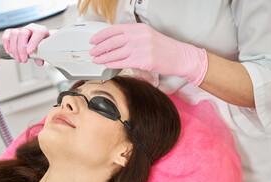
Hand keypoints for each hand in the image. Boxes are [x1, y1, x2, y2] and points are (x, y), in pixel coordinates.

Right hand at [2, 23, 49, 65]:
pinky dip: (6, 43)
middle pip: (23, 34)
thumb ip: (42, 55)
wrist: (40, 40)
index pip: (37, 33)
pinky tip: (9, 52)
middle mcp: (30, 28)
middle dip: (22, 49)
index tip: (30, 52)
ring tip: (18, 59)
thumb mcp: (45, 50)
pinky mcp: (13, 32)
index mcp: (41, 31)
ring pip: (14, 34)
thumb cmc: (42, 44)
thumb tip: (39, 62)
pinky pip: (7, 34)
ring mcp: (21, 29)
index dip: (33, 43)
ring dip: (14, 48)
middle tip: (24, 60)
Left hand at [89, 23, 207, 85]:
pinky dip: (112, 63)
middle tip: (91, 52)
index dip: (101, 35)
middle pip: (112, 41)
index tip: (93, 40)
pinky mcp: (143, 60)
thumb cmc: (164, 48)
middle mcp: (139, 36)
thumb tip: (115, 42)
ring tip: (96, 60)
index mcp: (139, 28)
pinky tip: (106, 64)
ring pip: (116, 52)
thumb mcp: (148, 36)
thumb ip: (132, 37)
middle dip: (99, 47)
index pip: (114, 29)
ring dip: (103, 57)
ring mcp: (141, 48)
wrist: (179, 57)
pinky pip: (123, 62)